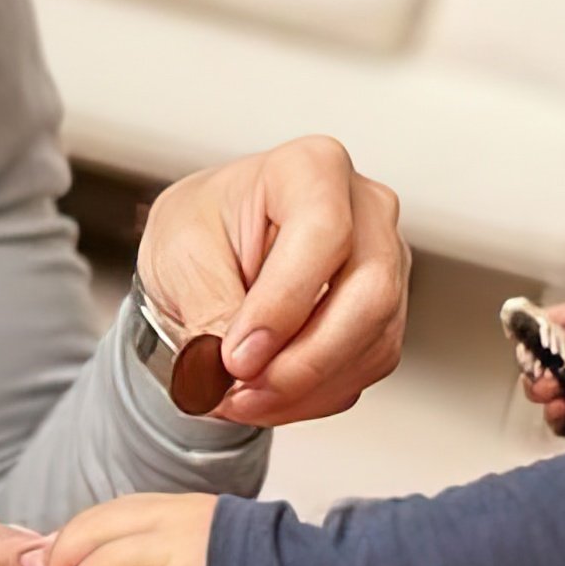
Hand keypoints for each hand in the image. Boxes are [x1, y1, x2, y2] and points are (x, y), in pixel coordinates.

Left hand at [34, 493, 216, 565]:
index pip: (112, 511)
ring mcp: (180, 553)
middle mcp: (176, 521)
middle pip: (93, 530)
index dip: (76, 535)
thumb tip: (115, 562)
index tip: (60, 561)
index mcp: (182, 507)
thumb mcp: (214, 542)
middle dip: (61, 559)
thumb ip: (168, 543)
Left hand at [139, 135, 407, 426]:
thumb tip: (229, 368)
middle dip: (301, 362)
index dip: (282, 304)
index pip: (323, 234)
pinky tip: (271, 390)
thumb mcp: (178, 254)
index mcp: (312, 168)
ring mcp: (386, 261)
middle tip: (240, 390)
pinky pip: (368, 366)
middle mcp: (364, 210)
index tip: (235, 356)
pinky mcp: (387, 312)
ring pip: (374, 341)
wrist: (213, 251)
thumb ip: (206, 308)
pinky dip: (315, 394)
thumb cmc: (202, 228)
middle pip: (369, 294)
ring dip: (303, 387)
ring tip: (240, 397)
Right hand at [520, 302, 564, 433]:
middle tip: (541, 377)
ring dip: (543, 392)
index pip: (552, 321)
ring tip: (552, 396)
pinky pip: (558, 413)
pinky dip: (555, 415)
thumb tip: (563, 339)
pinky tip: (560, 412)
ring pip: (546, 386)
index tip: (528, 343)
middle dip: (537, 367)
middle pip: (542, 357)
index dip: (535, 331)